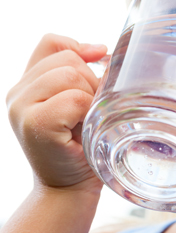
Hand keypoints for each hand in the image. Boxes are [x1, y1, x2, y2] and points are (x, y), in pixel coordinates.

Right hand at [6, 34, 106, 192]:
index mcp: (29, 84)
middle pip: (68, 60)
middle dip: (92, 83)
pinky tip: (83, 131)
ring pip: (71, 76)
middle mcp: (18, 92)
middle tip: (90, 113)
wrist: (69, 188)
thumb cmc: (80, 148)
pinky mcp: (35, 124)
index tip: (99, 59)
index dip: (78, 47)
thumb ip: (81, 77)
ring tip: (85, 122)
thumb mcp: (79, 106)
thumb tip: (101, 50)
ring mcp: (21, 107)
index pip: (51, 43)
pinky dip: (87, 112)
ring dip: (90, 98)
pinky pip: (73, 99)